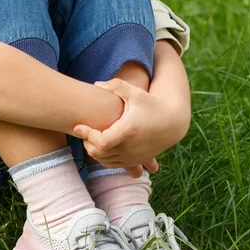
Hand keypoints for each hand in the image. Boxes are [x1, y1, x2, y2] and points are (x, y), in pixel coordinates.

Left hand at [73, 78, 189, 173]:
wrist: (172, 123)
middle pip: (98, 153)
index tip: (77, 126)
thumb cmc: (151, 105)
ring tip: (89, 136)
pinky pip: (113, 164)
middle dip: (86, 142)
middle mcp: (130, 147)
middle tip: (82, 131)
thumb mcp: (136, 92)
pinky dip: (102, 157)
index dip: (86, 135)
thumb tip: (96, 84)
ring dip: (93, 150)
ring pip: (104, 160)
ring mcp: (133, 156)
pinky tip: (100, 145)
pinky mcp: (135, 161)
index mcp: (128, 131)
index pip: (101, 141)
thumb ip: (116, 86)